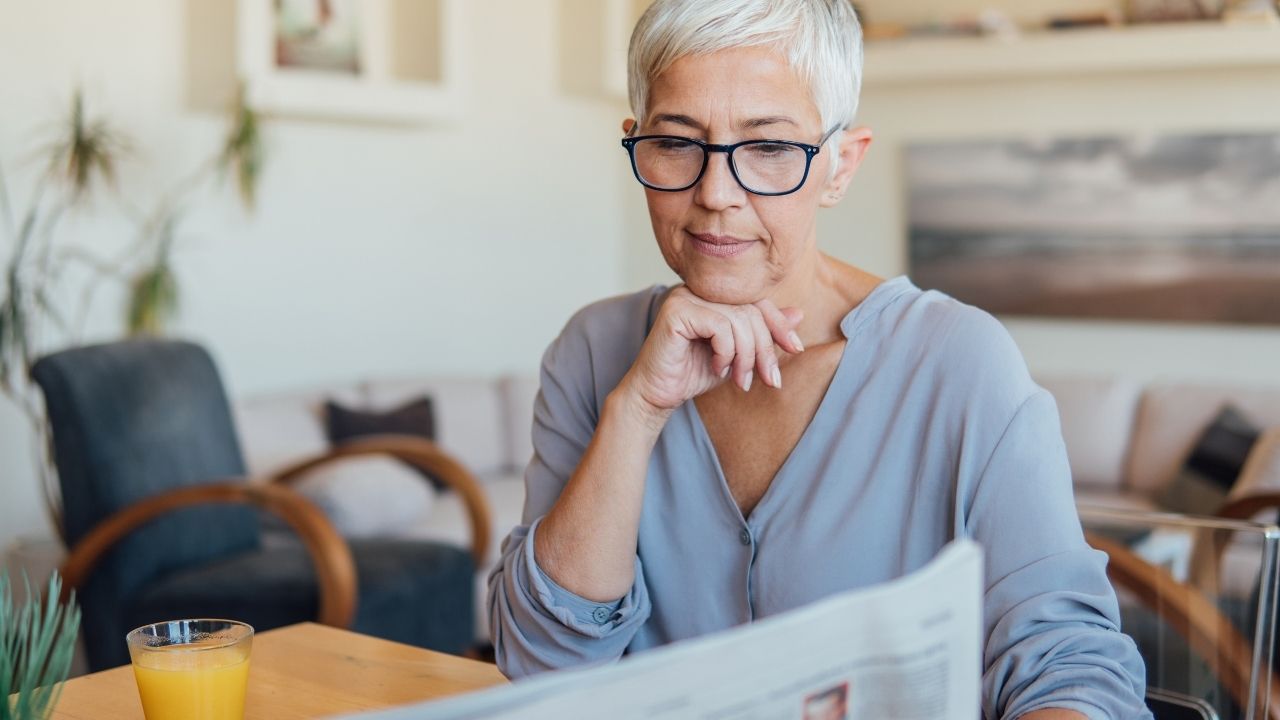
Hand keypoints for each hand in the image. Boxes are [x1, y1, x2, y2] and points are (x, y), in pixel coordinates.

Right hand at [620, 286, 803, 416]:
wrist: (657, 395)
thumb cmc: (693, 374)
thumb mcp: (739, 355)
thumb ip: (763, 334)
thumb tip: (799, 314)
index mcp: (713, 296)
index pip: (756, 301)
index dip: (779, 324)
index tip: (796, 349)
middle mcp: (698, 290)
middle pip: (751, 310)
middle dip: (765, 349)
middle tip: (768, 379)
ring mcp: (685, 296)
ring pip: (739, 320)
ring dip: (746, 356)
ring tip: (739, 380)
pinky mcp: (676, 311)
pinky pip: (720, 326)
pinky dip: (726, 352)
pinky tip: (717, 368)